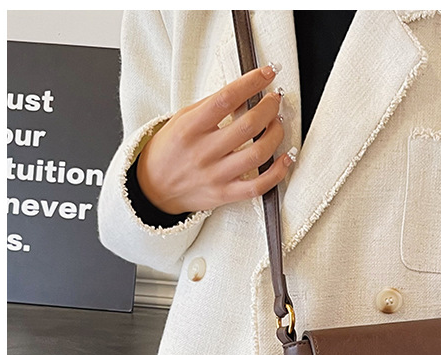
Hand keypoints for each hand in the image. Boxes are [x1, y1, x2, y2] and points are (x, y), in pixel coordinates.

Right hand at [136, 64, 292, 214]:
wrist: (154, 188)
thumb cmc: (169, 150)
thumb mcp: (181, 120)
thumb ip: (210, 107)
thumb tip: (244, 91)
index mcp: (190, 127)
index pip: (226, 99)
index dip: (251, 83)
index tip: (267, 73)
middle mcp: (204, 151)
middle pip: (249, 126)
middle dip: (270, 108)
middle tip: (275, 99)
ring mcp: (216, 175)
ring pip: (258, 154)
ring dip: (276, 135)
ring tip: (279, 123)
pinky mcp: (225, 194)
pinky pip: (258, 186)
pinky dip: (278, 172)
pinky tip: (286, 158)